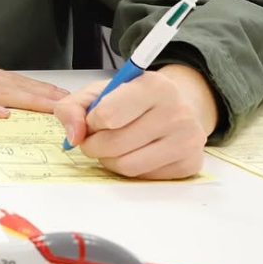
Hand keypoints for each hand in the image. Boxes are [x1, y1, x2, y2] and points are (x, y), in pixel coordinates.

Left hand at [53, 65, 217, 179]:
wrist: (177, 107)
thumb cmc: (135, 99)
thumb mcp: (101, 91)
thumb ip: (74, 106)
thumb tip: (73, 136)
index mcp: (153, 85)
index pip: (107, 115)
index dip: (91, 122)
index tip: (93, 119)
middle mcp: (176, 111)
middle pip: (115, 144)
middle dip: (94, 145)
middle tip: (92, 140)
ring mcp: (187, 140)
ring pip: (128, 166)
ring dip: (108, 160)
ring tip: (110, 147)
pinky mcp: (190, 164)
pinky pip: (144, 178)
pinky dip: (129, 169)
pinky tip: (132, 153)